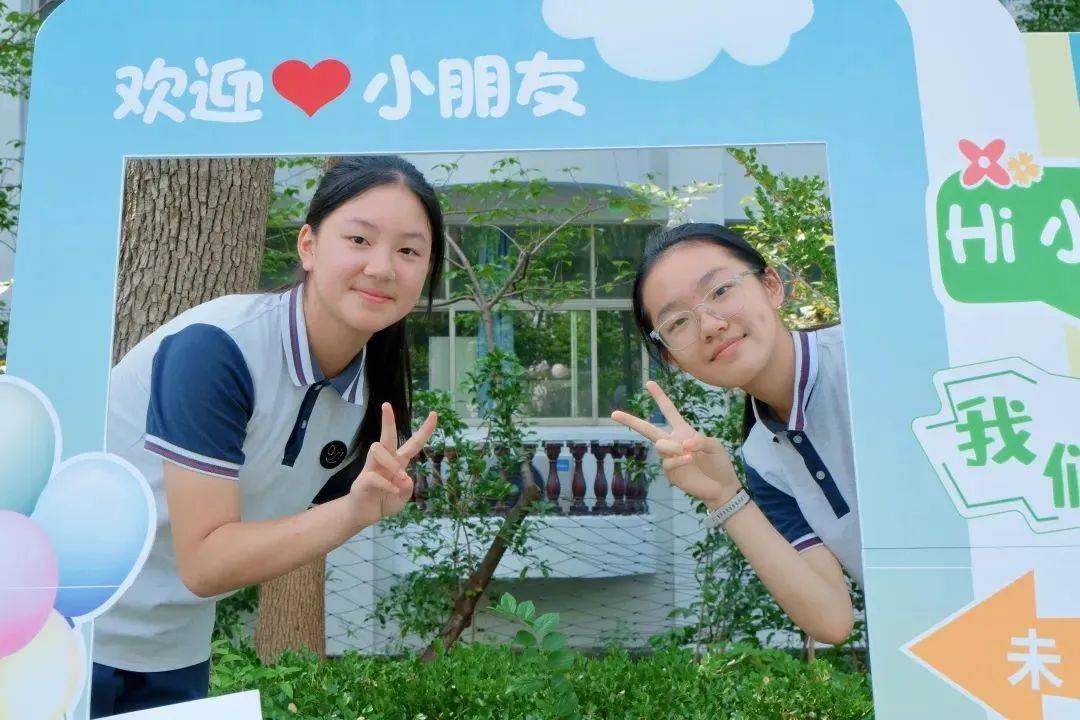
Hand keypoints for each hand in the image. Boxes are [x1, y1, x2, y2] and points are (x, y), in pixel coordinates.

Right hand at [350, 403, 437, 519]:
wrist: (364, 514)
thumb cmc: (384, 501)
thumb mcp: (402, 498)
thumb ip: (407, 488)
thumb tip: (404, 478)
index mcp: (398, 462)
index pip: (413, 443)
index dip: (424, 430)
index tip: (434, 414)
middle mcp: (384, 461)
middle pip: (387, 437)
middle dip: (388, 421)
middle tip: (386, 405)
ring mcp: (372, 468)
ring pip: (378, 450)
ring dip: (392, 463)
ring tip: (400, 477)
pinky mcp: (363, 480)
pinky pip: (374, 476)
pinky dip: (387, 484)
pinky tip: (393, 491)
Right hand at [611, 381, 739, 507]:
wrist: (722, 486)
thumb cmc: (719, 463)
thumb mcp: (714, 446)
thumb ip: (701, 440)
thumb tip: (683, 443)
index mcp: (683, 431)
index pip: (668, 411)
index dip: (659, 397)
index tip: (649, 383)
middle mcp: (673, 442)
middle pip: (648, 429)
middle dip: (630, 420)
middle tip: (614, 413)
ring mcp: (669, 458)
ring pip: (660, 445)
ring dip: (673, 447)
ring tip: (690, 453)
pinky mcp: (671, 473)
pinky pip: (668, 462)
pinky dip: (679, 459)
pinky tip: (690, 459)